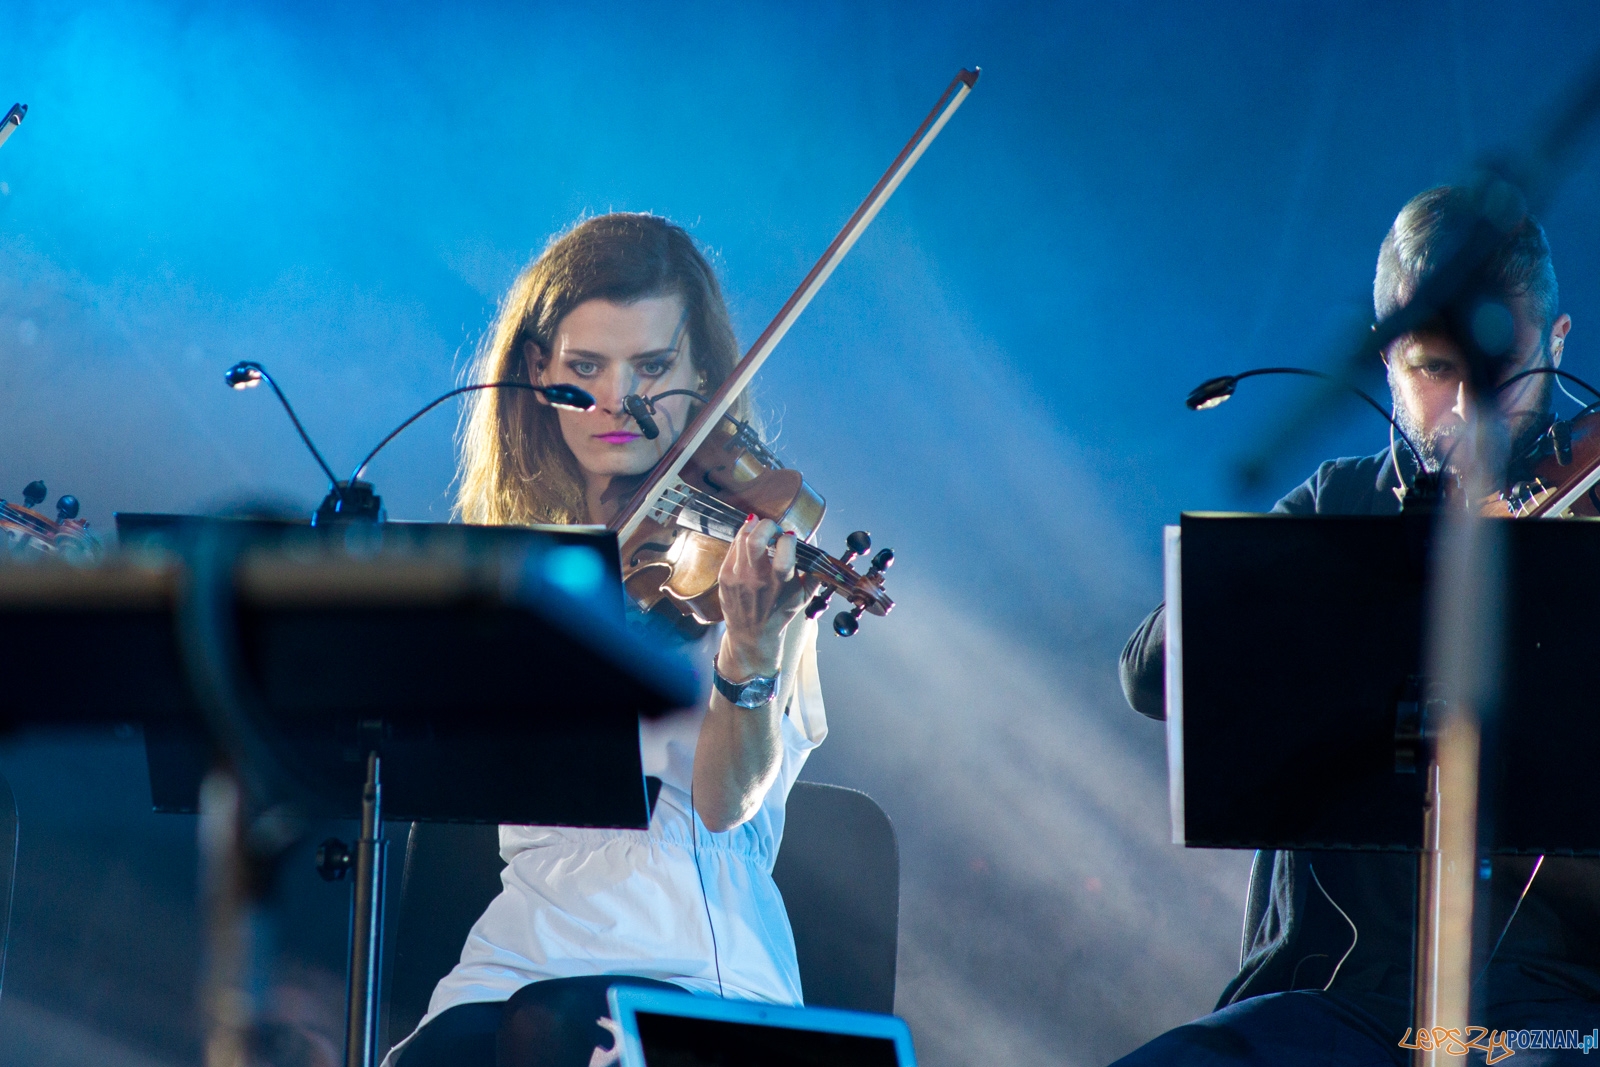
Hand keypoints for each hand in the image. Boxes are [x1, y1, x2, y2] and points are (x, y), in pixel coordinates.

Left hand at [716, 516, 813, 678]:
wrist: (751, 634)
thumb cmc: (779, 613)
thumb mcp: (803, 598)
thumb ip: (814, 576)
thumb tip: (822, 555)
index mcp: (779, 583)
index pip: (784, 551)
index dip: (789, 538)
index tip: (791, 537)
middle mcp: (757, 579)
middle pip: (756, 540)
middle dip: (767, 525)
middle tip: (773, 527)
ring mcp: (738, 577)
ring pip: (742, 539)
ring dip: (754, 527)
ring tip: (761, 529)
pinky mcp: (724, 576)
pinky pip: (732, 548)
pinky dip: (742, 538)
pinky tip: (749, 536)